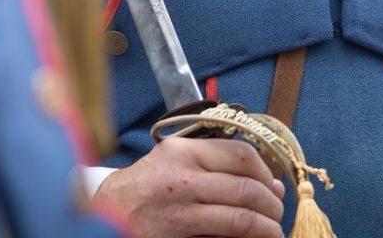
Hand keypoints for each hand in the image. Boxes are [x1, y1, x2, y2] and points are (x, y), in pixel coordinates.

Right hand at [95, 136, 286, 237]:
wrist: (105, 213)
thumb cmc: (147, 184)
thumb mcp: (175, 159)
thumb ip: (217, 164)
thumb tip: (271, 183)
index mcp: (184, 152)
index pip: (242, 156)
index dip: (266, 173)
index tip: (273, 186)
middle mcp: (183, 180)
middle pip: (247, 189)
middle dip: (271, 205)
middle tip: (276, 213)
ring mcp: (180, 213)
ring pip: (241, 220)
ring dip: (266, 228)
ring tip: (272, 232)